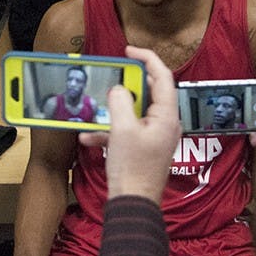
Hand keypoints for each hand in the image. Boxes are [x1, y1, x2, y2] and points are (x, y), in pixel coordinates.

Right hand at [79, 46, 180, 203]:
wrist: (132, 204)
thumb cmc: (133, 169)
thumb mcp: (122, 129)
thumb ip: (120, 102)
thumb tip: (119, 89)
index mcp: (167, 115)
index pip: (163, 76)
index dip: (147, 58)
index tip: (129, 51)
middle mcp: (165, 123)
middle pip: (148, 93)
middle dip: (126, 86)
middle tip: (110, 78)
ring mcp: (155, 136)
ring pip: (134, 112)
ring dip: (113, 110)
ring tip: (96, 110)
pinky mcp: (144, 148)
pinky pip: (127, 130)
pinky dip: (109, 130)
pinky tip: (88, 136)